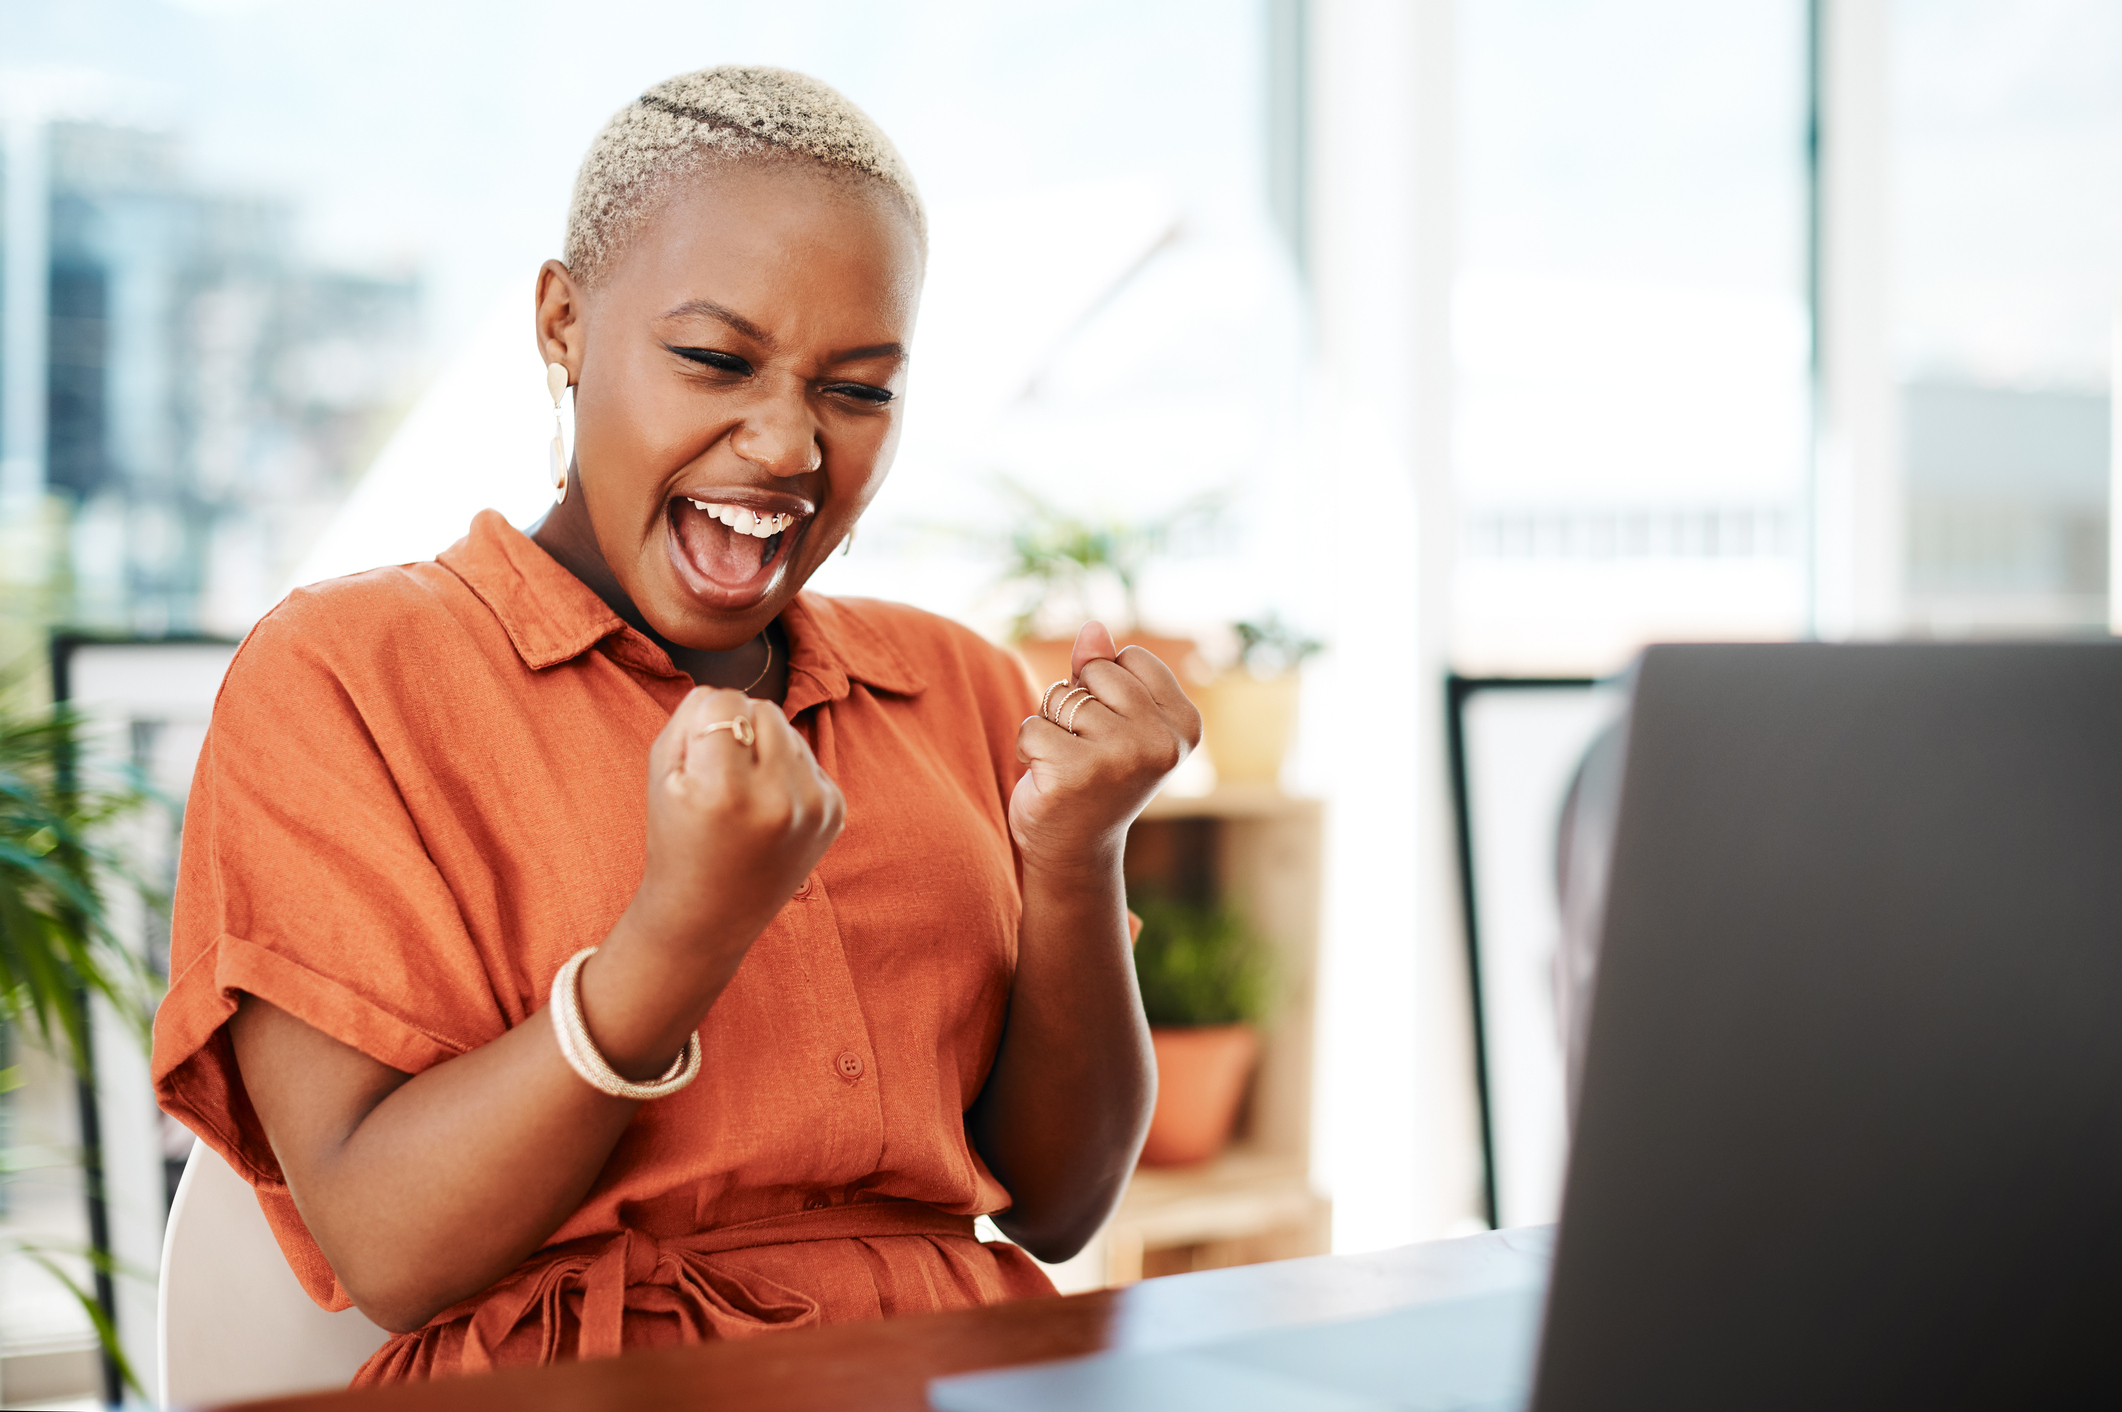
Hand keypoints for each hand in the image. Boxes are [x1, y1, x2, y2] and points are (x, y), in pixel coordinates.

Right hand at [630, 686, 844, 965]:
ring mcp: (814, 807)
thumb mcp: (662, 773)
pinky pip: (809, 758)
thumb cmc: (676, 838)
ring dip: (766, 749)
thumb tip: (730, 692)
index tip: (696, 759)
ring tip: (743, 796)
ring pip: (790, 729)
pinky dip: (787, 772)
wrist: (710, 915)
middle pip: (764, 708)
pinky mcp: (835, 812)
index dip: (703, 721)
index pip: (726, 700)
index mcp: (726, 791)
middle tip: (719, 776)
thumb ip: (690, 715)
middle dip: (739, 729)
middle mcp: (778, 799)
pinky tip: (767, 810)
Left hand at [1011, 622, 1202, 879]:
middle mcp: (1161, 742)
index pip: (1128, 658)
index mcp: (1184, 723)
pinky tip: (1047, 780)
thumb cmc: (1095, 775)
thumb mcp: (1112, 717)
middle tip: (1087, 750)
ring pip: (1060, 698)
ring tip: (1068, 764)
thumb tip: (1092, 628)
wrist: (1076, 850)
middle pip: (1094, 672)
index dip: (1106, 687)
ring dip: (1051, 727)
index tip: (1114, 732)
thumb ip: (1104, 669)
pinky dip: (1027, 749)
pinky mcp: (1076, 774)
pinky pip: (1031, 727)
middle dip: (1076, 704)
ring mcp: (1121, 759)